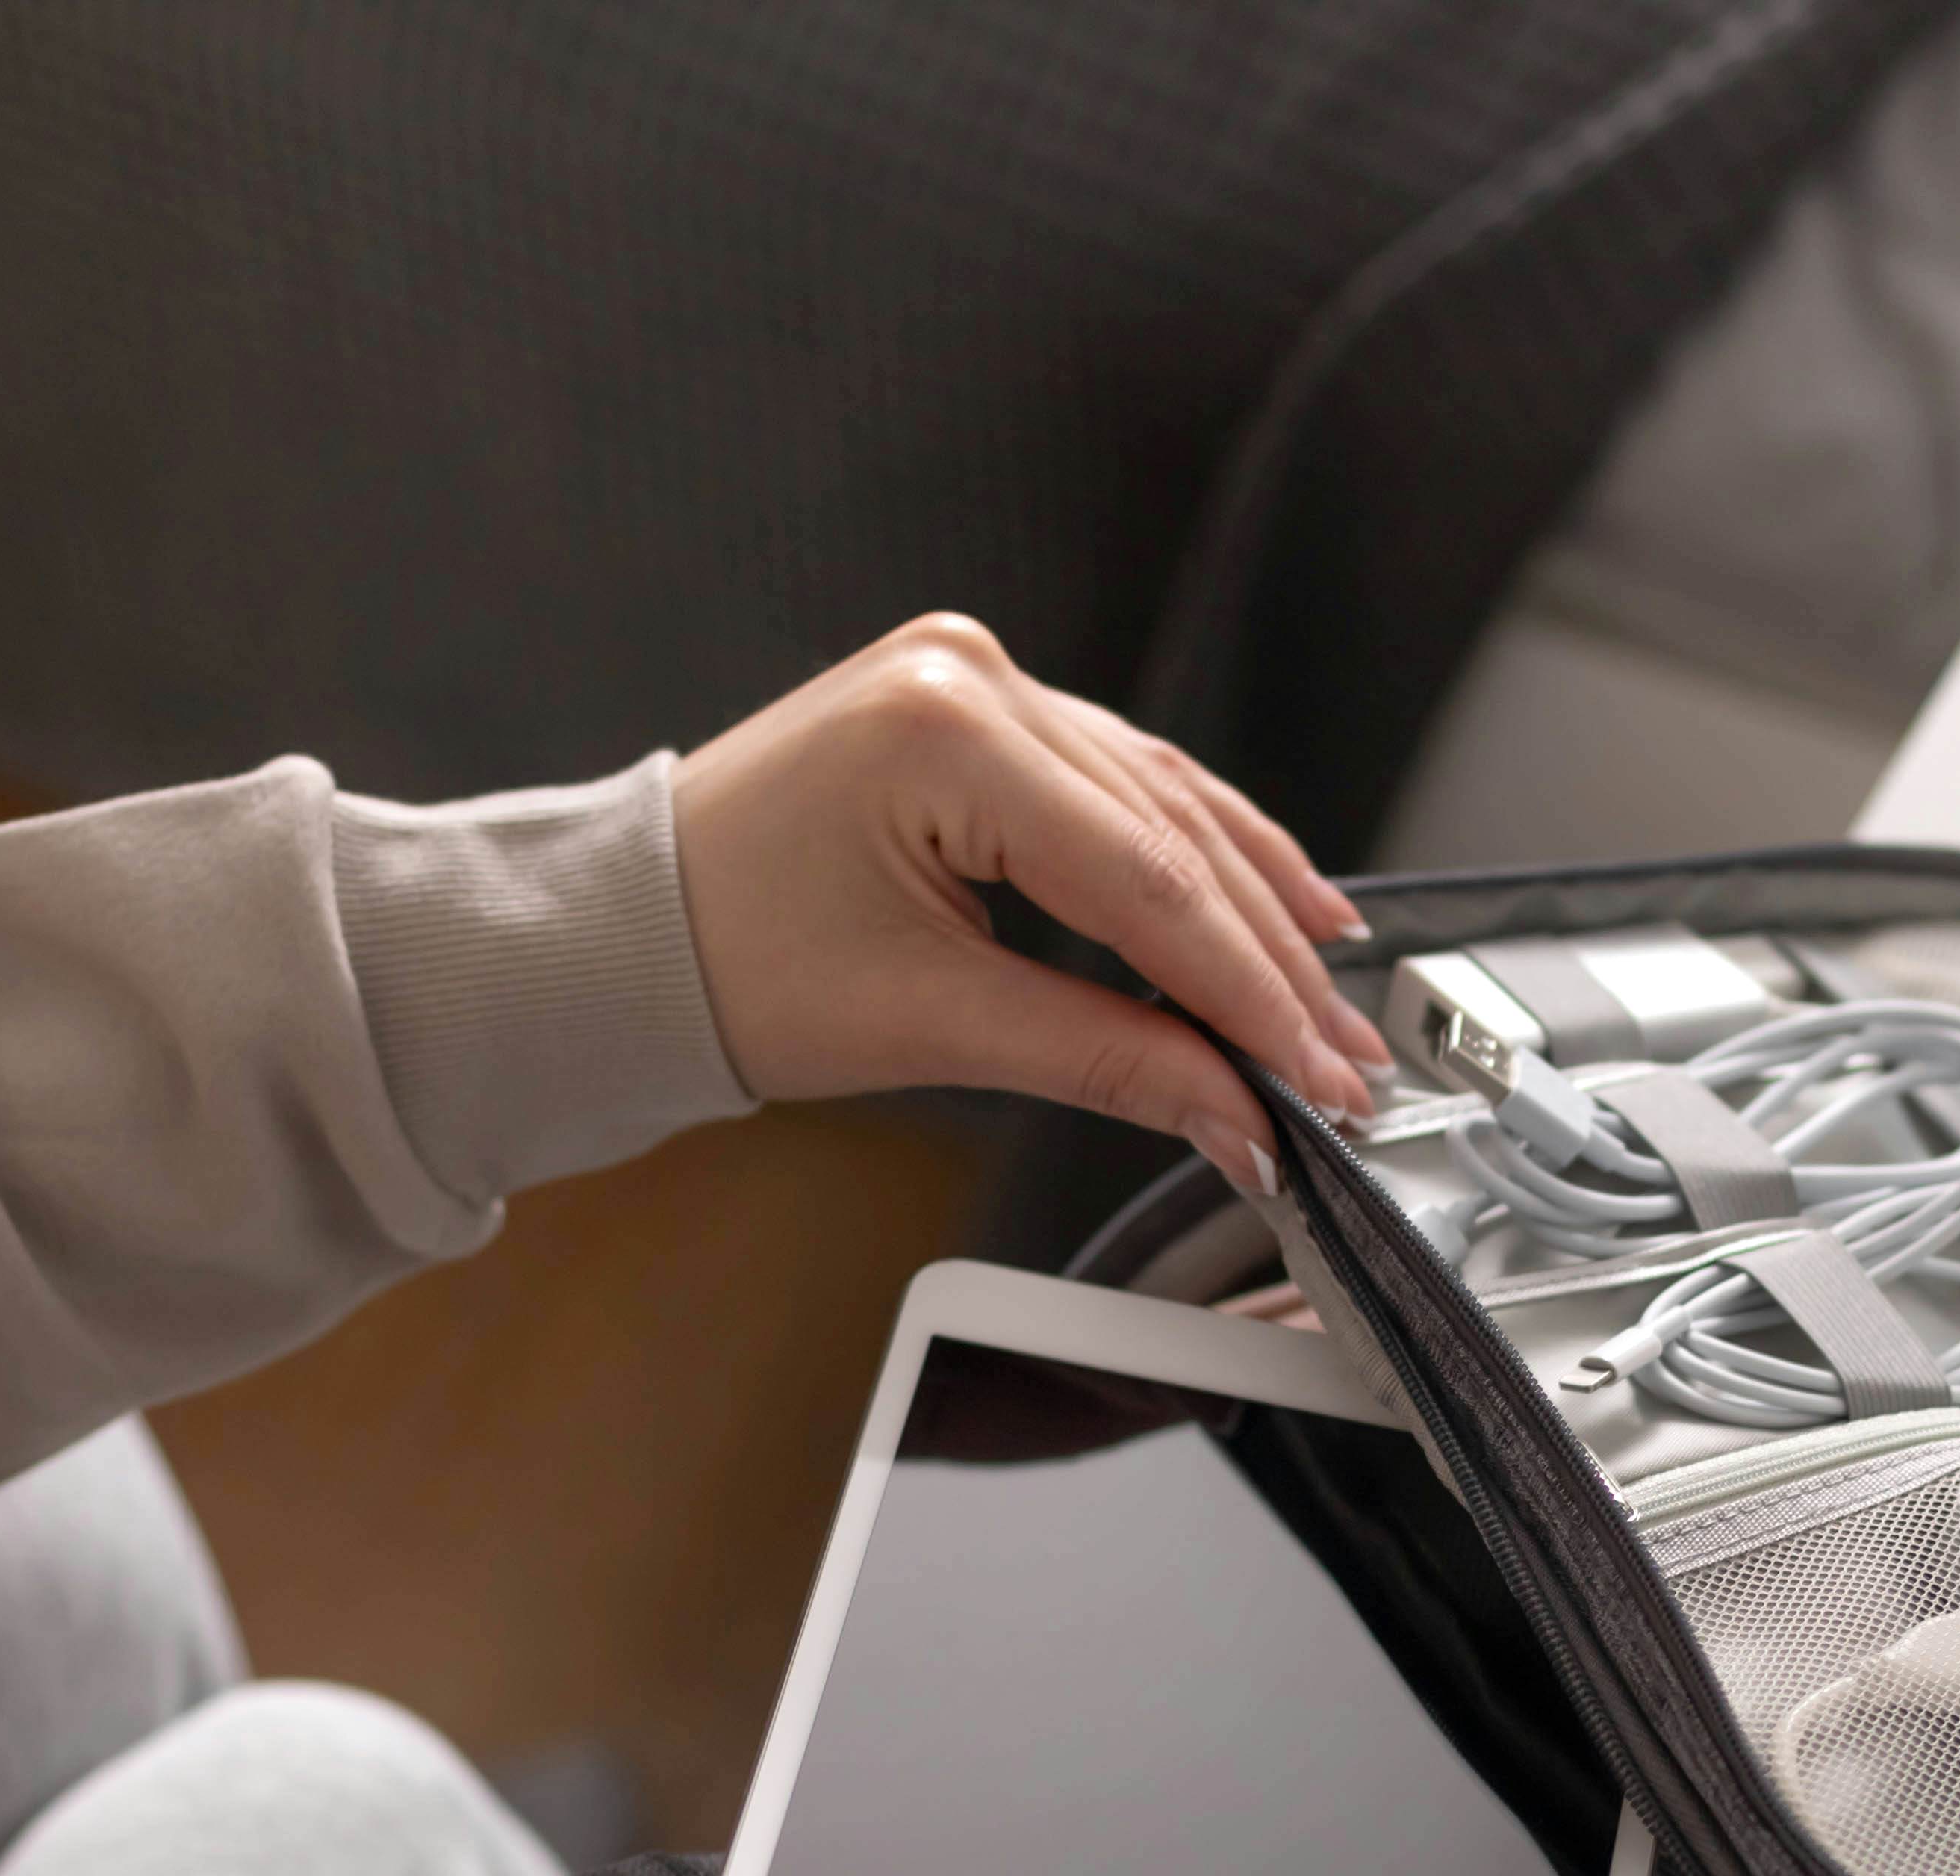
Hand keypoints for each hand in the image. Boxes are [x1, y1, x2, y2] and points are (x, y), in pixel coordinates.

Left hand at [669, 615, 1388, 1193]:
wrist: (622, 933)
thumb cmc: (726, 965)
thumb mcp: (931, 1024)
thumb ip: (1107, 1059)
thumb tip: (1236, 1115)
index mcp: (944, 731)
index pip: (1149, 879)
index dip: (1248, 993)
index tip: (1312, 1079)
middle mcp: (970, 675)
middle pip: (1171, 832)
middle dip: (1263, 961)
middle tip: (1337, 1062)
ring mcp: (974, 676)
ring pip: (1160, 799)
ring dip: (1250, 901)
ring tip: (1330, 989)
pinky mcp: (974, 707)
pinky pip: (1116, 780)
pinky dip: (1189, 851)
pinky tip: (1262, 892)